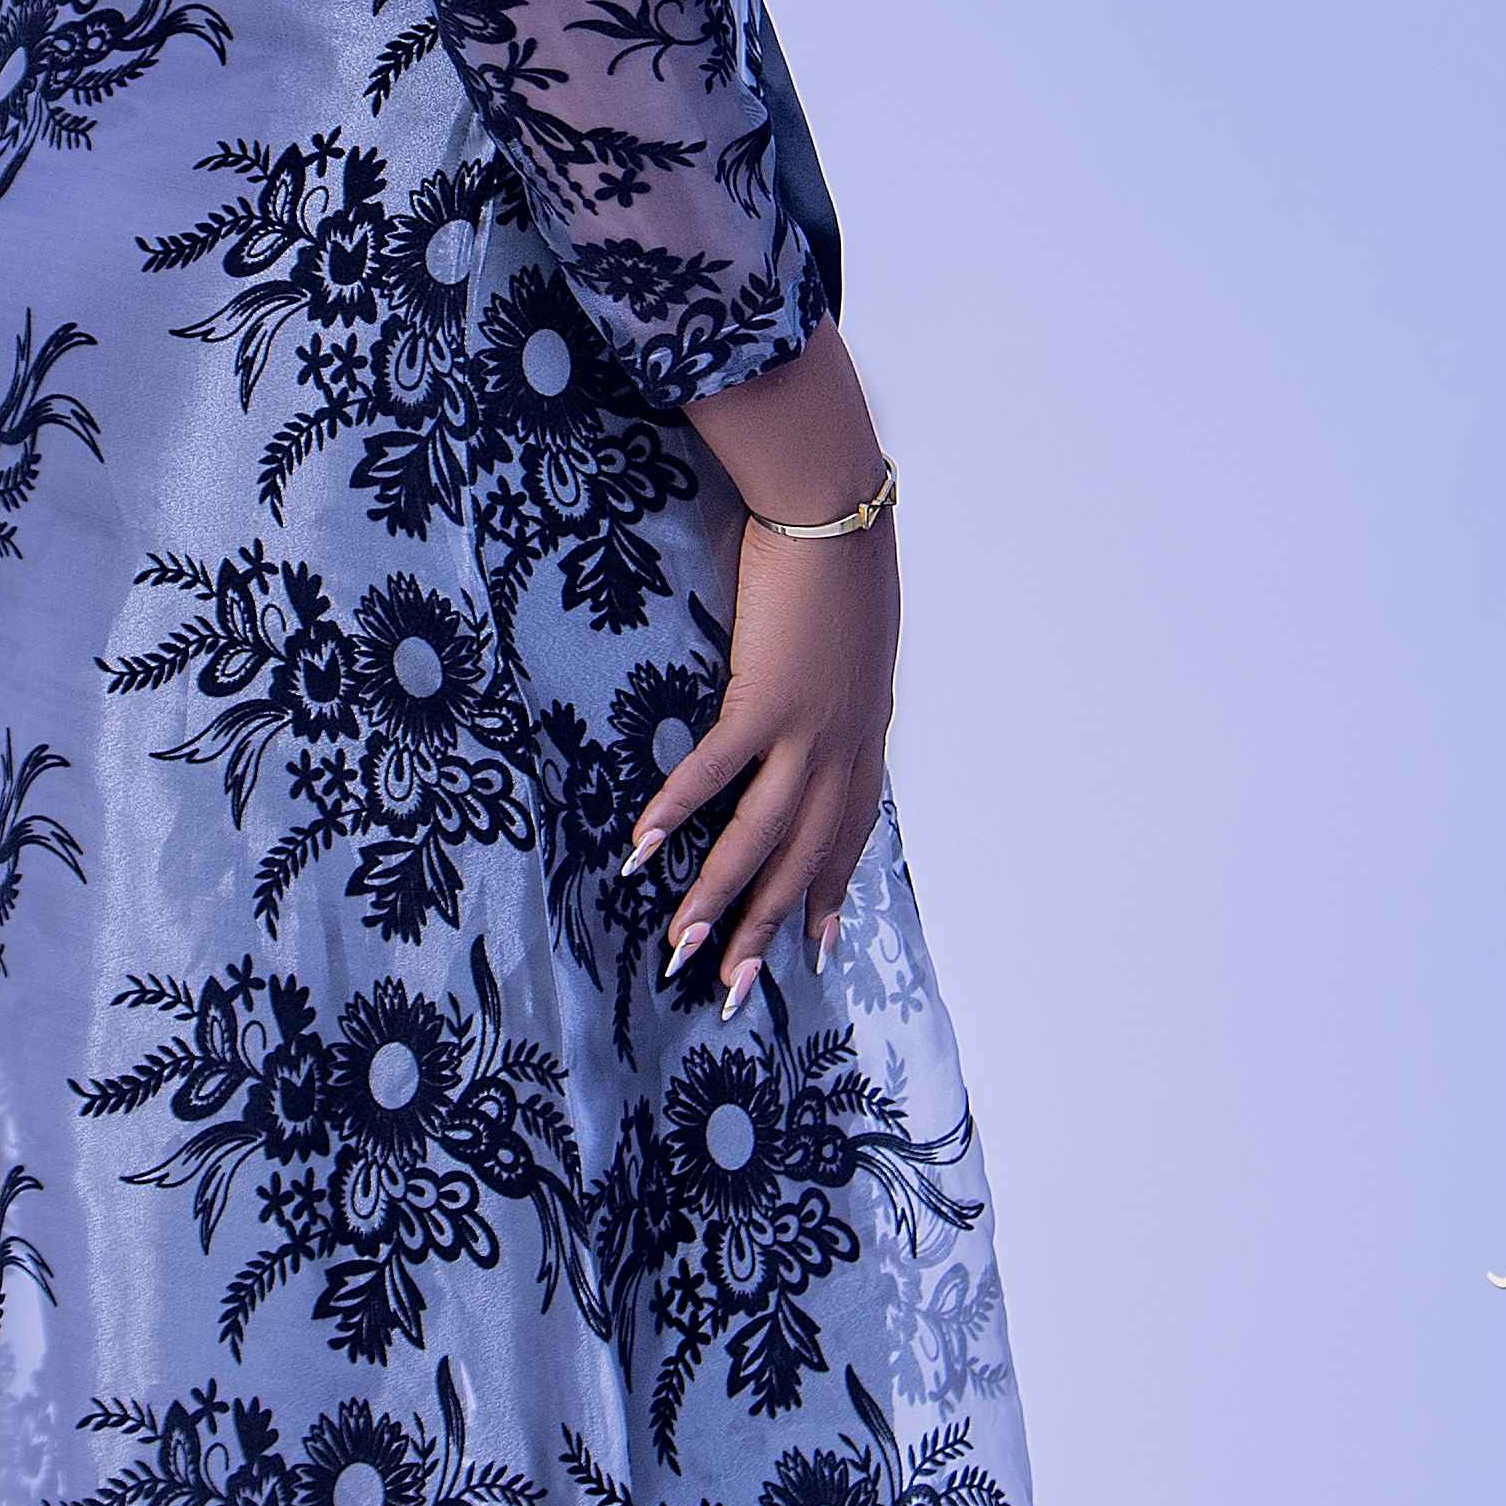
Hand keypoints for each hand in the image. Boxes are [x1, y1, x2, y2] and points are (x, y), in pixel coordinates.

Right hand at [626, 488, 899, 1013]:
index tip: (811, 950)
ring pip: (760, 835)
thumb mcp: (856, 649)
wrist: (837, 515)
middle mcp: (842, 747)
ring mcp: (806, 728)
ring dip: (717, 896)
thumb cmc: (842, 569)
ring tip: (680, 945)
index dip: (826, 894)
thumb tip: (811, 711)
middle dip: (765, 929)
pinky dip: (677, 810)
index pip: (846, 835)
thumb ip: (836, 694)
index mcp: (864, 737)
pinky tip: (642, 848)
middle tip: (731, 990)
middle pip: (801, 857)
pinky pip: (715, 770)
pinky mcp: (766, 698)